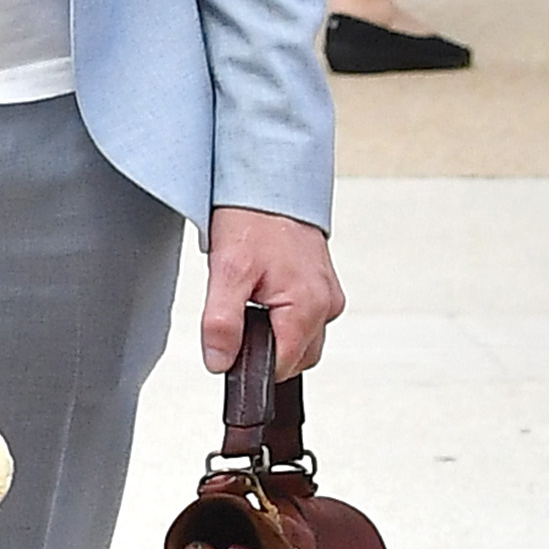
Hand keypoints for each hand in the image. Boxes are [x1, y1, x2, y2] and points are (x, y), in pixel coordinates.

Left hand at [200, 206, 343, 377]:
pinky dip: (285, 317)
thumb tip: (220, 361)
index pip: (283, 366)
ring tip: (252, 300)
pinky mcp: (325, 287)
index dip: (252, 364)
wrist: (269, 181)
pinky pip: (307, 319)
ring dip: (276, 334)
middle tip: (239, 315)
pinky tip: (266, 294)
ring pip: (303, 341)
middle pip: (296, 358)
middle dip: (266, 350)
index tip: (232, 346)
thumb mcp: (226, 271)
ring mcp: (329, 296)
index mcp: (308, 305)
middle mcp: (326, 304)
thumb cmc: (252, 218)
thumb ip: (222, 323)